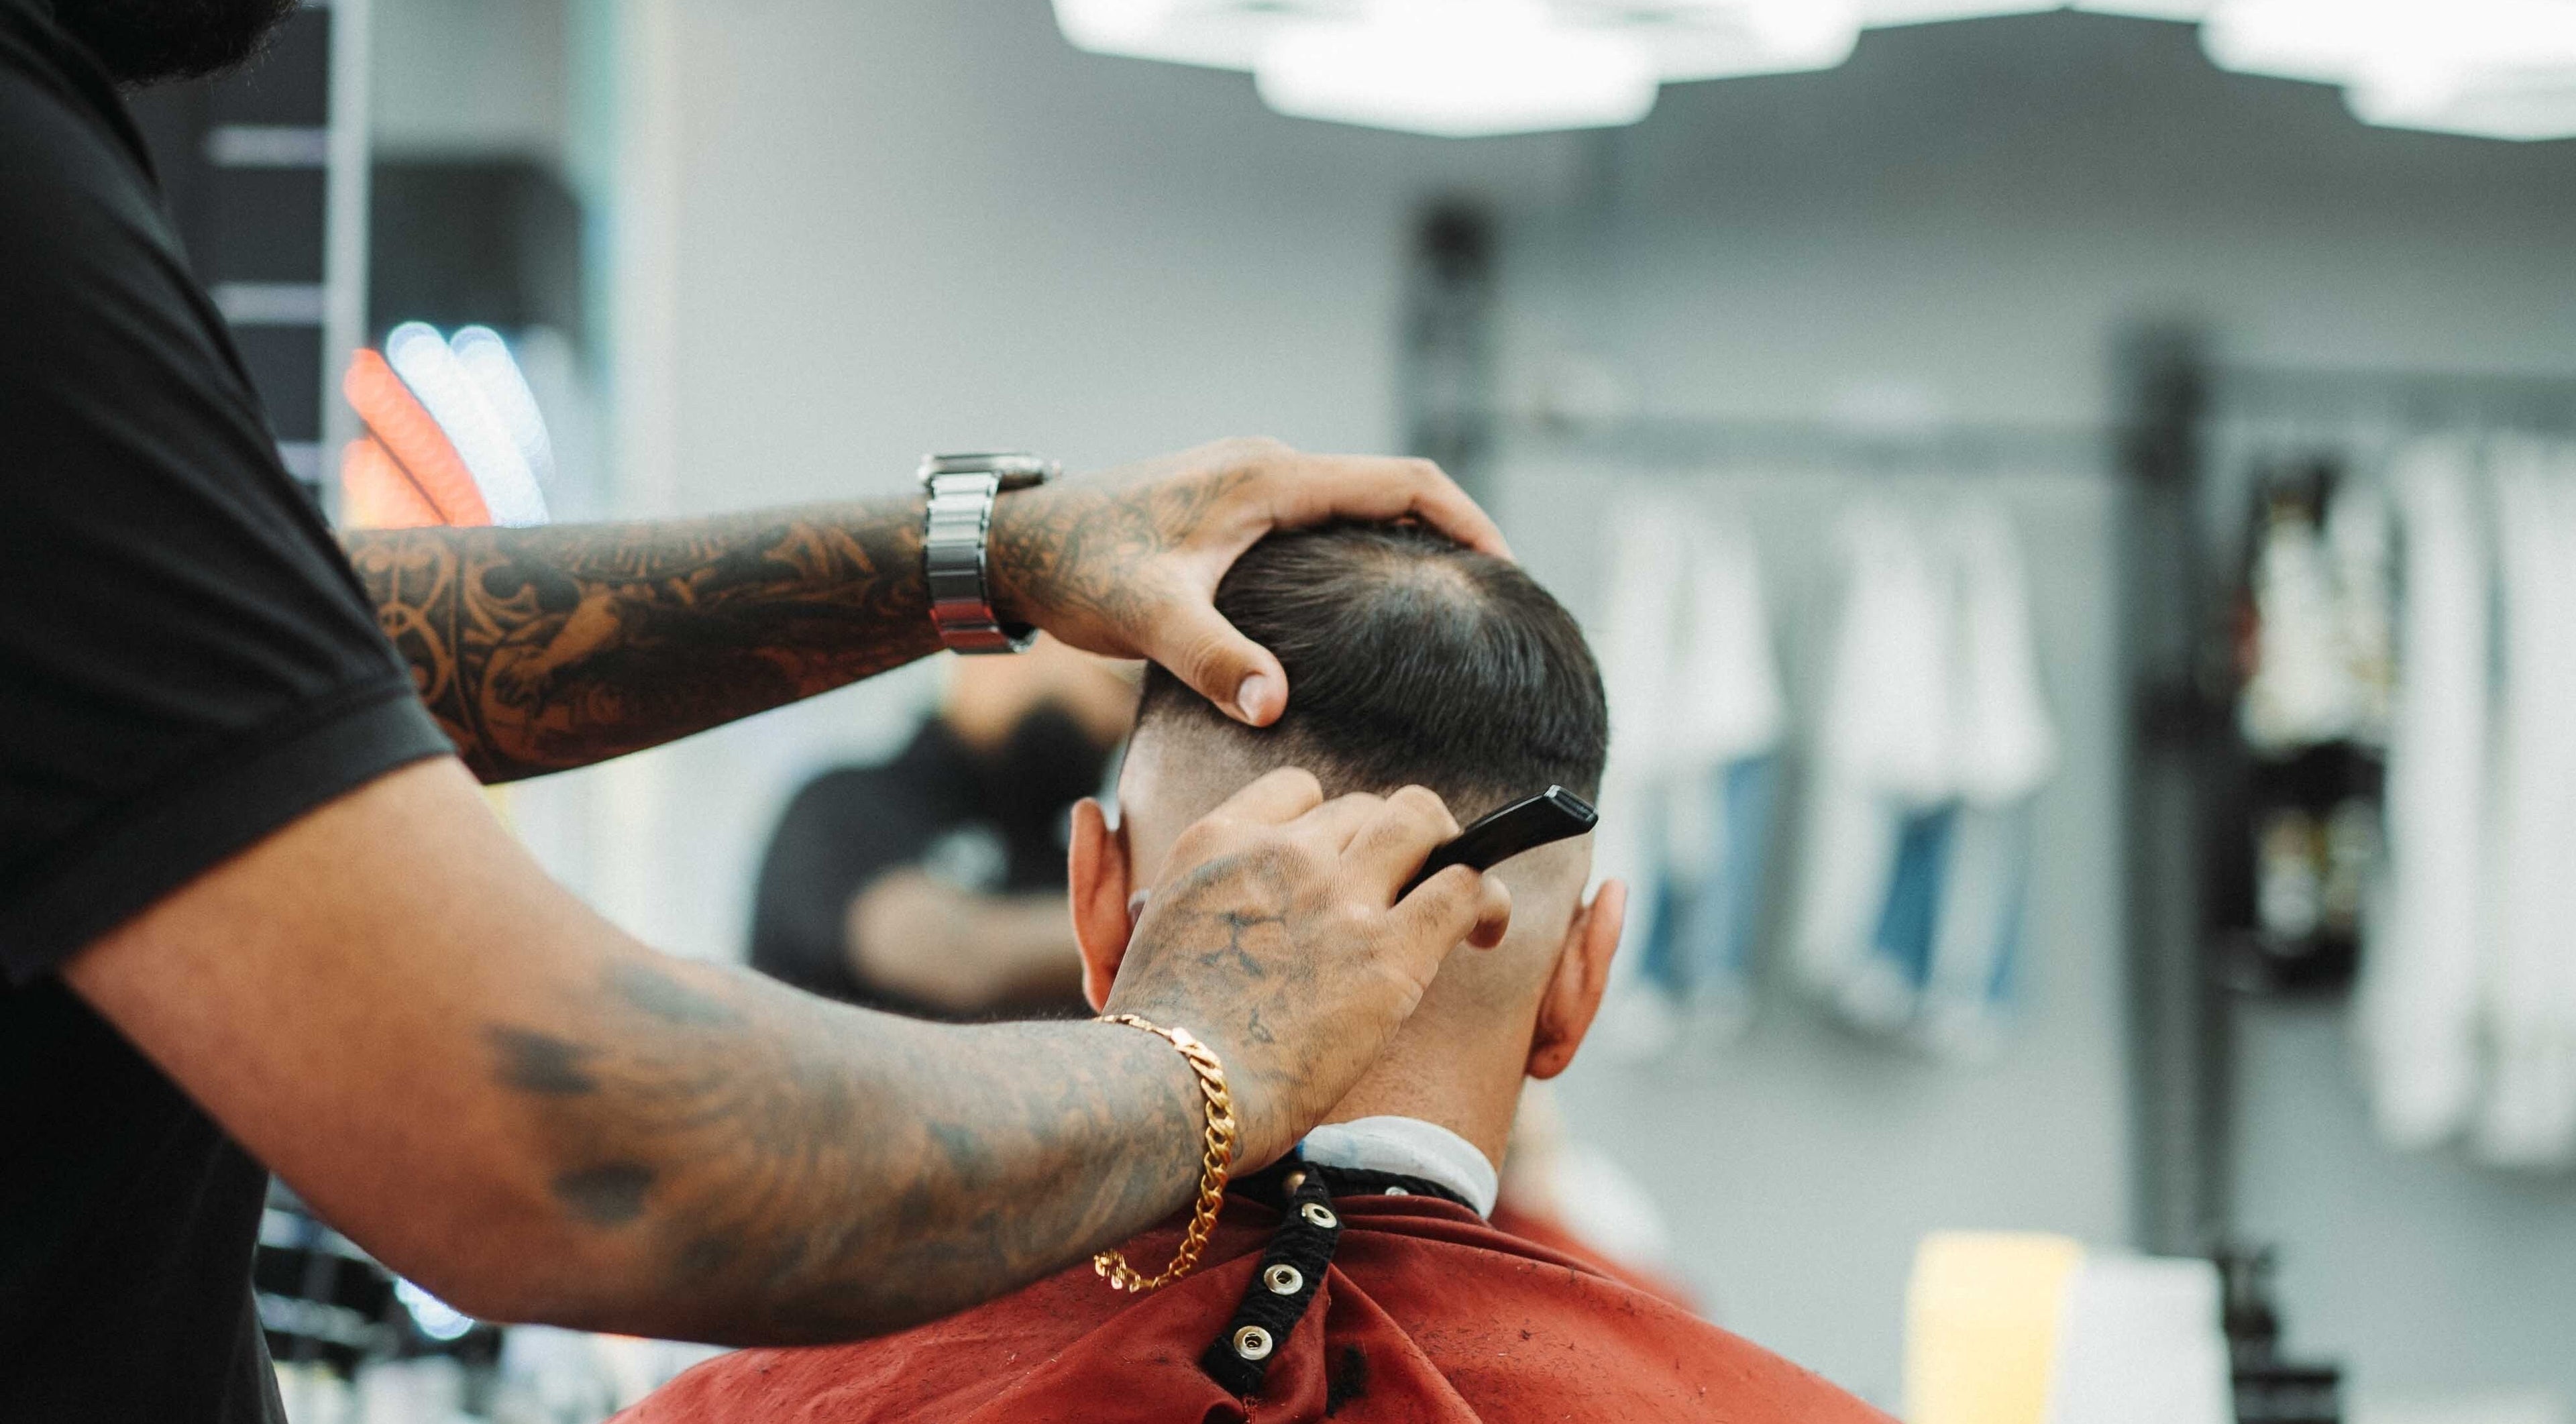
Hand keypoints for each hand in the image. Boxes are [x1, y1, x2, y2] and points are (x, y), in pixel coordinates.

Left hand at [988, 437, 1508, 724]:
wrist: (1016, 545)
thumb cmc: (1079, 570)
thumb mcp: (1146, 616)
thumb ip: (1211, 659)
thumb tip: (1273, 708)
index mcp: (1269, 477)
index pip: (1402, 484)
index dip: (1467, 523)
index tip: (1511, 571)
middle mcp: (1267, 467)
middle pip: (1391, 490)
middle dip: (1449, 537)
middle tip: (1492, 603)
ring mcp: (1249, 482)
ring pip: (1355, 503)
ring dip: (1403, 544)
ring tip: (1444, 609)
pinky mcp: (1230, 505)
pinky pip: (1321, 518)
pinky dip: (1359, 551)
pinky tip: (1362, 610)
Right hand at [1101, 768, 1513, 1168]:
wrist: (1165, 1090)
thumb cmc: (1153, 1046)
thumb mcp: (1156, 941)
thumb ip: (1205, 913)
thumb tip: (1235, 935)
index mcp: (1216, 842)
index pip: (1300, 791)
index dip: (1333, 825)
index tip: (1342, 866)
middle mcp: (1283, 853)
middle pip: (1368, 807)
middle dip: (1395, 844)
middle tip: (1408, 892)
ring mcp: (1338, 896)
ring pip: (1423, 822)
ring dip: (1449, 852)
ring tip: (1462, 904)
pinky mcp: (1388, 953)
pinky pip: (1465, 887)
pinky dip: (1487, 902)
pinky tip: (1484, 934)